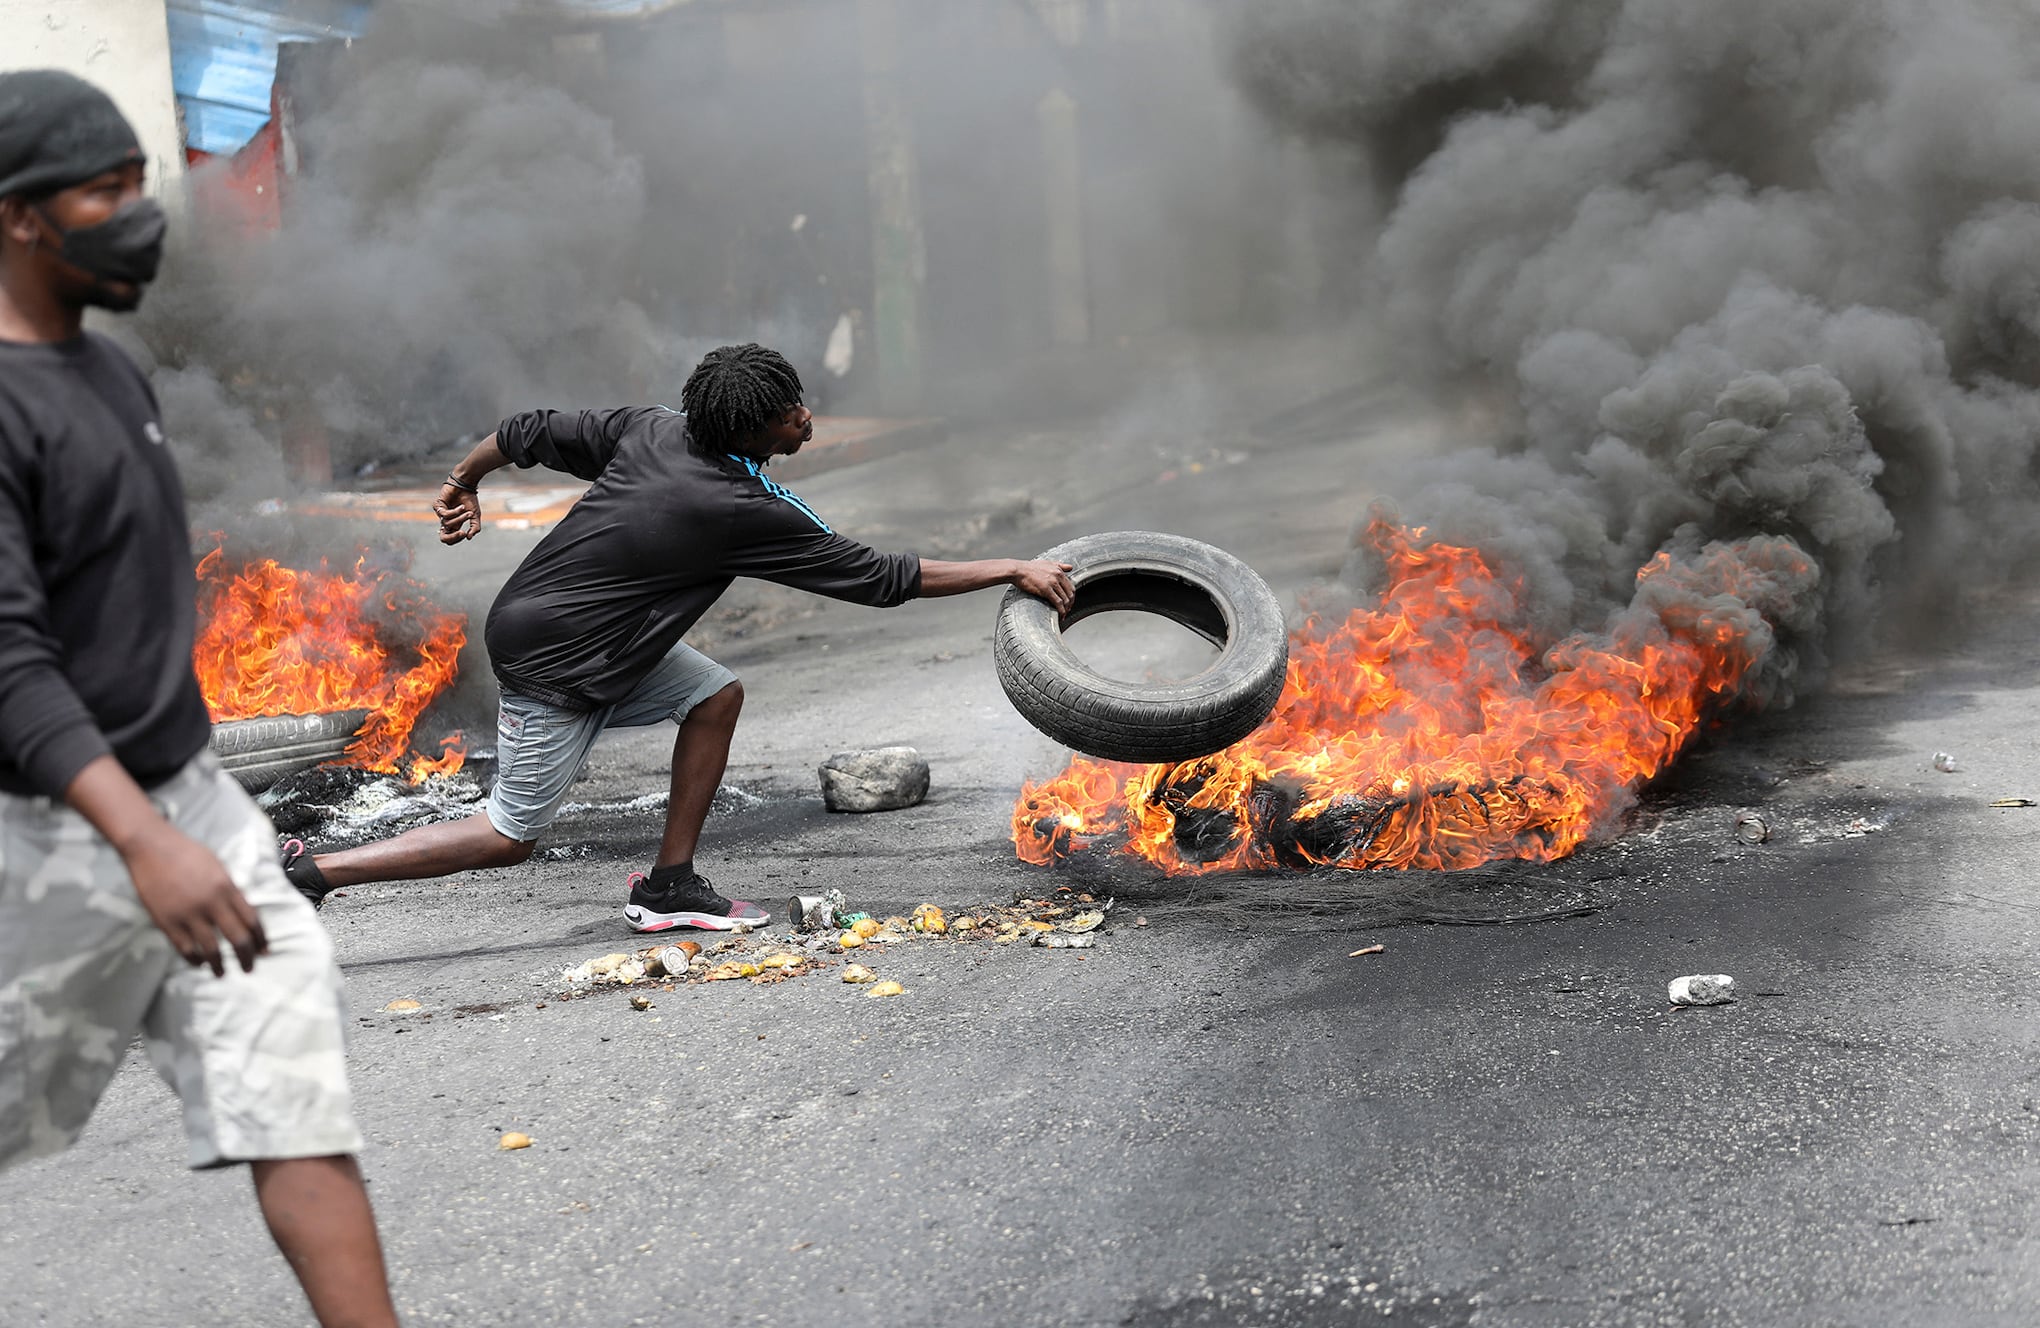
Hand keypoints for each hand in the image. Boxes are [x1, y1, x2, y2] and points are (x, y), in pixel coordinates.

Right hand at [121, 823, 266, 976]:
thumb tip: (239, 911)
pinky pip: (185, 949)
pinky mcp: (167, 922)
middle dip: (247, 957)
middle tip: (249, 968)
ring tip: (223, 972)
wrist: (150, 846)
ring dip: (219, 965)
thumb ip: (229, 890)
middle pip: (237, 938)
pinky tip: (199, 963)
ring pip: (211, 949)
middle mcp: (211, 904)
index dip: (260, 938)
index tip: (265, 950)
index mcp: (227, 888)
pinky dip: (194, 960)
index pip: (251, 920)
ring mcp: (188, 914)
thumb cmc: (185, 852)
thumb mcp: (217, 867)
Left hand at [433, 482, 481, 544]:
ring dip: (460, 518)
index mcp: (454, 524)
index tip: (466, 534)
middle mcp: (446, 520)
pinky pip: (444, 515)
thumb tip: (469, 538)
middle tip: (462, 533)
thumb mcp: (475, 515)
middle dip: (452, 537)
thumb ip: (474, 527)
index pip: (451, 539)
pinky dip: (455, 512)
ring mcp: (441, 514)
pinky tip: (462, 507)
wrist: (466, 485)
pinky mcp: (437, 506)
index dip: (457, 539)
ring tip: (467, 511)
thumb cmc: (470, 499)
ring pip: (448, 524)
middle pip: (443, 537)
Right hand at [1013, 560, 1075, 615]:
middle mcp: (1058, 576)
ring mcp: (1052, 583)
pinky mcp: (1046, 590)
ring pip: (1065, 599)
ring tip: (1064, 614)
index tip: (1069, 602)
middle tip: (1068, 609)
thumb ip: (1060, 565)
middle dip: (1070, 604)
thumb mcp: (1047, 563)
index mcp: (1059, 571)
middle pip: (1070, 593)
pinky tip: (1061, 615)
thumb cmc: (1029, 568)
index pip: (1071, 586)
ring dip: (1066, 609)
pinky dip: (1061, 610)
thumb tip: (1070, 567)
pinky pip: (1058, 602)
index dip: (1071, 596)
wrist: (1017, 570)